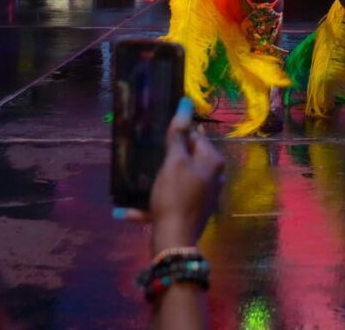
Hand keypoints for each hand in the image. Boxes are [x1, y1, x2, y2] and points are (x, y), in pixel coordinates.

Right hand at [113, 98, 225, 253]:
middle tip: (147, 154)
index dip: (179, 133)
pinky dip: (155, 202)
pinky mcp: (193, 211)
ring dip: (159, 180)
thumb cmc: (175, 195)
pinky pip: (172, 200)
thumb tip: (186, 103)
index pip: (197, 136)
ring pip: (179, 179)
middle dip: (169, 156)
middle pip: (189, 157)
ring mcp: (204, 195)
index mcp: (213, 161)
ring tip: (139, 179)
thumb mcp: (174, 161)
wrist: (174, 241)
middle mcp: (214, 176)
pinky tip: (130, 211)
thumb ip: (179, 134)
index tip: (159, 134)